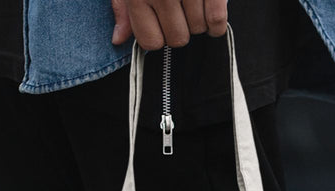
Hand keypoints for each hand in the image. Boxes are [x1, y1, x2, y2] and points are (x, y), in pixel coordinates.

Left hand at [111, 0, 227, 49]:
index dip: (157, 36)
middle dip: (180, 28)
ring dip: (198, 19)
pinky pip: (217, 20)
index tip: (159, 23)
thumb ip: (122, 9)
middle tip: (179, 9)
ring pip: (198, 29)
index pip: (151, 43)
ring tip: (193, 1)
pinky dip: (216, 21)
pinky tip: (210, 8)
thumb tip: (118, 39)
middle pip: (177, 39)